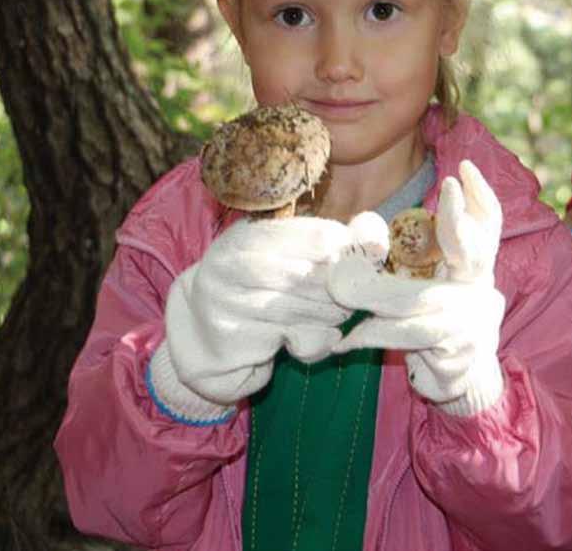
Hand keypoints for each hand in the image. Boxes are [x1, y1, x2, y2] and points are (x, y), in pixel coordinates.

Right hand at [150, 211, 387, 418]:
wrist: (199, 336)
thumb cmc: (252, 292)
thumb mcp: (279, 259)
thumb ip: (323, 244)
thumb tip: (372, 229)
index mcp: (246, 236)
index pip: (315, 237)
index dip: (346, 252)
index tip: (361, 264)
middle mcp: (230, 263)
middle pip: (309, 274)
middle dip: (338, 290)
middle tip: (352, 298)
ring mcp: (227, 301)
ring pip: (301, 309)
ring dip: (329, 317)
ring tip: (334, 317)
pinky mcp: (232, 338)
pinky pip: (290, 339)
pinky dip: (312, 342)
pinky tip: (307, 340)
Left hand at [329, 161, 504, 413]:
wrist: (460, 380)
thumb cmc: (433, 319)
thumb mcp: (426, 281)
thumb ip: (409, 255)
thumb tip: (362, 228)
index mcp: (474, 266)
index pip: (489, 224)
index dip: (479, 197)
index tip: (463, 170)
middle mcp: (481, 289)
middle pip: (473, 251)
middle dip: (459, 220)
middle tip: (446, 189)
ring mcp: (475, 323)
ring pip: (424, 302)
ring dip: (378, 296)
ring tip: (341, 291)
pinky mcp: (458, 354)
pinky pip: (411, 338)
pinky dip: (375, 335)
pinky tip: (348, 339)